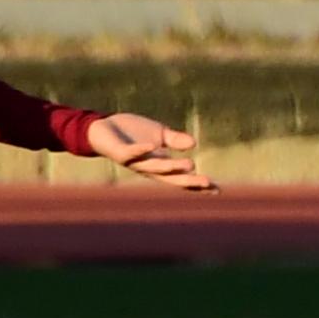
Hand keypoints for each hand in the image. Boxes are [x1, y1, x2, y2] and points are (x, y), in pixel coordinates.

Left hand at [87, 111, 213, 191]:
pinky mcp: (120, 152)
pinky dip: (141, 150)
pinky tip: (152, 146)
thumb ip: (175, 140)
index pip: (180, 177)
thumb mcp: (159, 133)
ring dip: (172, 167)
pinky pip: (131, 153)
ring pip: (155, 168)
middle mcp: (147, 167)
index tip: (217, 189)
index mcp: (158, 164)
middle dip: (189, 181)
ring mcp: (134, 161)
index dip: (197, 184)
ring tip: (190, 165)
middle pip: (171, 178)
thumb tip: (194, 144)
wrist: (101, 127)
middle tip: (208, 183)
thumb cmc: (130, 132)